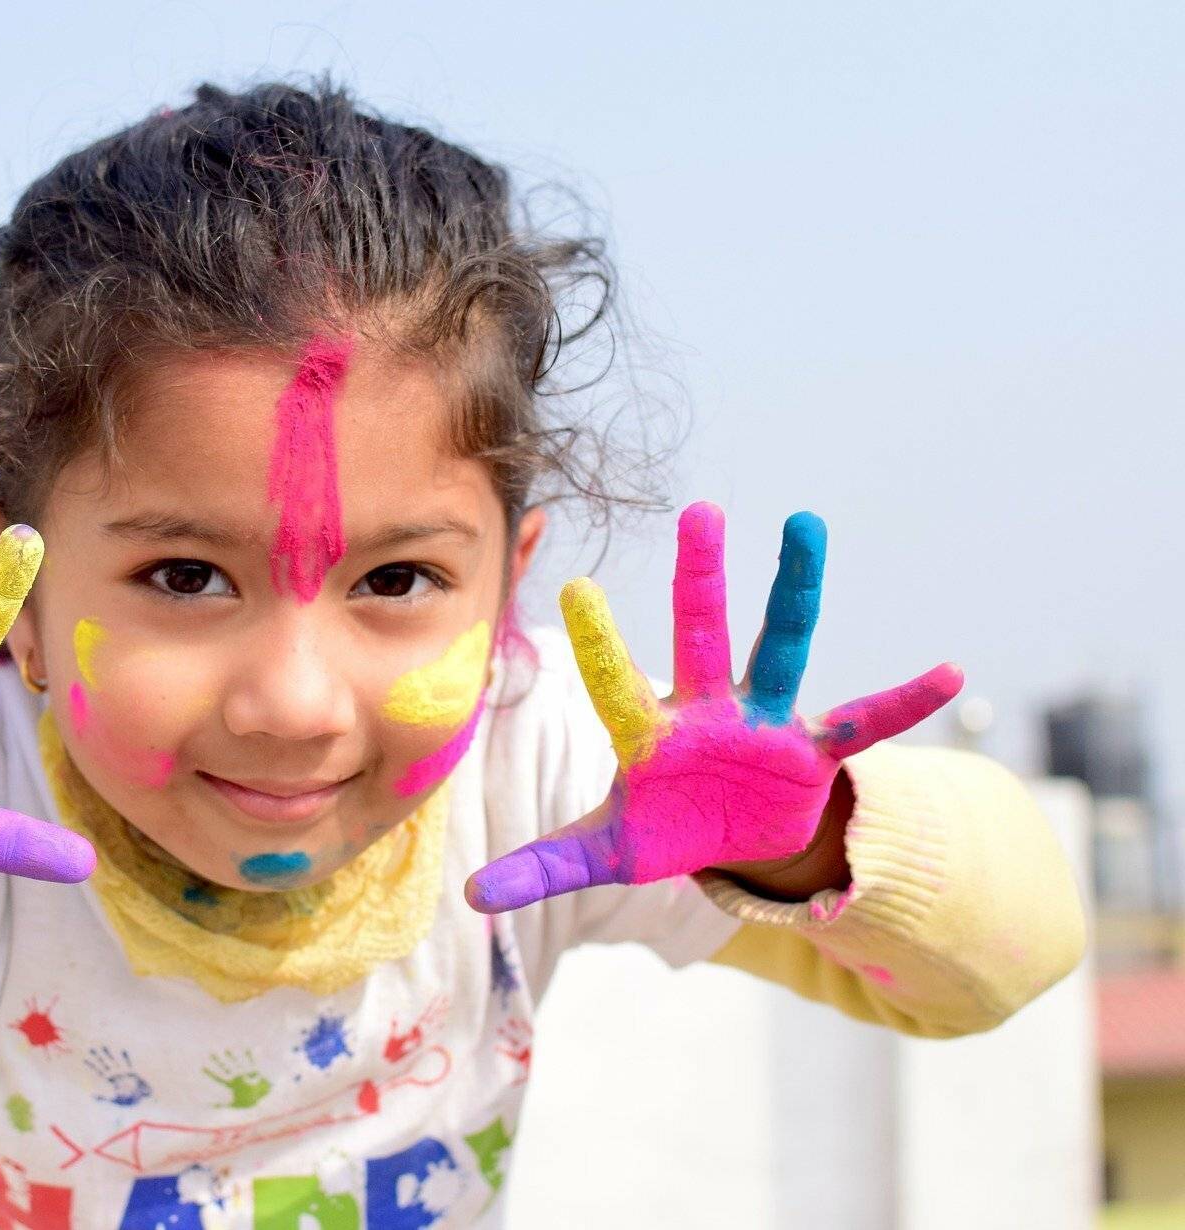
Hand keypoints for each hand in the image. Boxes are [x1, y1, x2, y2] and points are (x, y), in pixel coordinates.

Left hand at [465, 502, 960, 912]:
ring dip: (797, 592)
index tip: (575, 587)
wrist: (736, 840)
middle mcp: (707, 711)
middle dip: (700, 579)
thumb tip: (469, 897)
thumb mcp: (606, 853)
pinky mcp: (813, 749)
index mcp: (649, 734)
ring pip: (782, 647)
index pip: (618, 686)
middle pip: (700, 636)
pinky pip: (864, 723)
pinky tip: (950, 674)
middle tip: (698, 510)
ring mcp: (764, 722)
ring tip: (806, 525)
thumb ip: (543, 866)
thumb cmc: (665, 828)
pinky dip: (904, 704)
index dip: (601, 645)